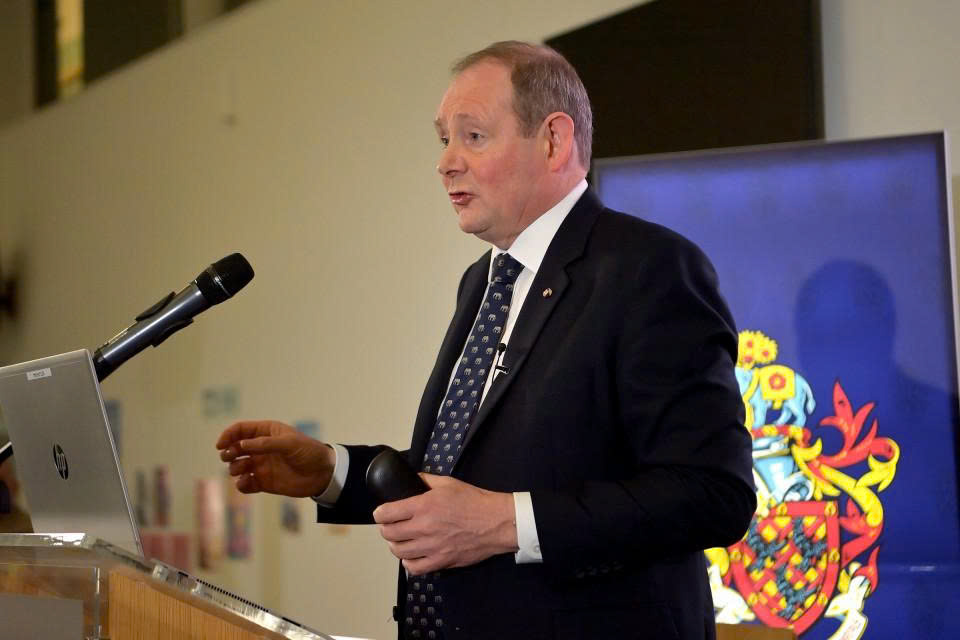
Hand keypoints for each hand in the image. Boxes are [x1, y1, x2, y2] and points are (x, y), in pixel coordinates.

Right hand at [216, 420, 333, 496]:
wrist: (323, 474)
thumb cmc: (309, 452)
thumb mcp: (289, 443)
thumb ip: (265, 444)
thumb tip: (241, 445)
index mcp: (267, 432)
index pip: (241, 430)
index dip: (228, 436)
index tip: (220, 445)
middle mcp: (261, 448)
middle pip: (235, 447)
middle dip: (228, 452)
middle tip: (228, 458)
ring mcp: (261, 465)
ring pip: (237, 466)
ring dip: (234, 468)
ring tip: (242, 470)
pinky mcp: (264, 482)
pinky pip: (245, 484)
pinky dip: (241, 485)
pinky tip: (245, 483)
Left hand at [373, 474, 517, 573]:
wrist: (496, 523)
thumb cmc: (475, 502)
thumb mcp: (448, 483)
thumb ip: (426, 480)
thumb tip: (413, 480)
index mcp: (424, 506)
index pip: (387, 513)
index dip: (379, 513)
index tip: (380, 513)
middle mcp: (424, 527)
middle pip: (389, 533)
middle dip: (386, 528)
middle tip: (390, 525)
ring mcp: (431, 547)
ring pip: (399, 551)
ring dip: (395, 545)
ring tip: (399, 540)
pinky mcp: (441, 561)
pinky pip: (414, 568)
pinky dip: (408, 563)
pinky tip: (411, 555)